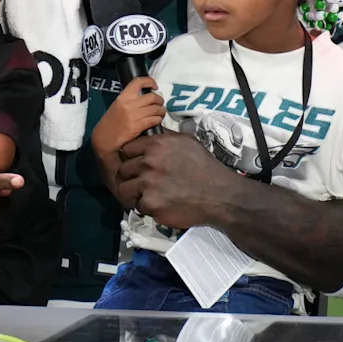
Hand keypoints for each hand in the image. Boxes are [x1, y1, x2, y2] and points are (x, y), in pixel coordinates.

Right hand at [92, 76, 164, 158]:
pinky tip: (157, 121)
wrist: (105, 138)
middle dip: (159, 100)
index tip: (154, 86)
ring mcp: (134, 115)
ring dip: (161, 111)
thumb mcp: (117, 105)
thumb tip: (146, 97)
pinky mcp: (138, 126)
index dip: (149, 81)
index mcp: (123, 96)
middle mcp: (129, 104)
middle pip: (152, 97)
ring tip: (160, 113)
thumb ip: (130, 100)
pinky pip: (154, 120)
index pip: (138, 82)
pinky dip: (158, 119)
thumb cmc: (111, 122)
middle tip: (159, 104)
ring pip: (156, 109)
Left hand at [115, 128, 234, 226]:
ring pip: (124, 188)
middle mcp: (148, 162)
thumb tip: (148, 133)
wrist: (220, 194)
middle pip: (123, 169)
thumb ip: (164, 137)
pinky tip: (158, 205)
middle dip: (131, 176)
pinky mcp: (150, 203)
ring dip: (134, 193)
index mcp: (156, 145)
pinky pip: (137, 205)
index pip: (127, 149)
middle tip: (142, 182)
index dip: (131, 157)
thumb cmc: (204, 166)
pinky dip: (146, 207)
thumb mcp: (186, 142)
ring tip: (146, 195)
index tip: (137, 164)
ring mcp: (147, 184)